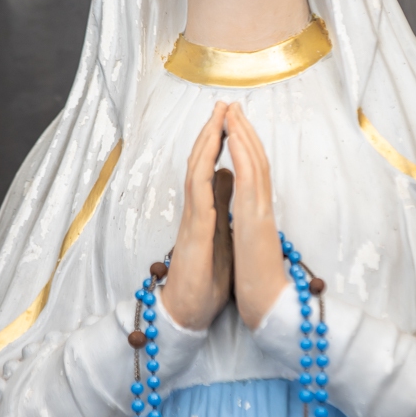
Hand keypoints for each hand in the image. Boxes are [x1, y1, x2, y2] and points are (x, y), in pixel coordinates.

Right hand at [161, 102, 231, 329]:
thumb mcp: (218, 234)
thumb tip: (227, 176)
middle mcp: (195, 210)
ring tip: (217, 117)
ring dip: (207, 142)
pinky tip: (212, 156)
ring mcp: (193, 219)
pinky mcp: (195, 234)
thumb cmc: (202, 279)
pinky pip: (198, 197)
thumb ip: (220, 205)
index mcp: (204, 210)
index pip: (209, 166)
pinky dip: (204, 172)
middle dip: (212, 130)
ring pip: (196, 171)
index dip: (218, 141)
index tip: (229, 117)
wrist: (186, 313)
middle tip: (222, 103)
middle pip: (200, 161)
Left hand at [226, 102, 286, 329]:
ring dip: (244, 134)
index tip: (233, 124)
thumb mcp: (247, 244)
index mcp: (256, 212)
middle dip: (243, 130)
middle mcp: (261, 206)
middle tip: (233, 105)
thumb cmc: (259, 280)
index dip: (244, 145)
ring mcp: (260, 211)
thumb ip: (245, 220)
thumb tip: (239, 206)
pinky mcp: (255, 219)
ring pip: (255, 163)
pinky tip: (237, 137)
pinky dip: (244, 155)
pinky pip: (250, 180)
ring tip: (232, 111)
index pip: (251, 171)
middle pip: (256, 159)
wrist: (269, 305)